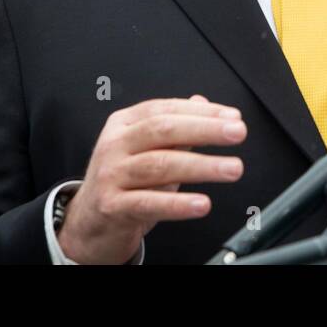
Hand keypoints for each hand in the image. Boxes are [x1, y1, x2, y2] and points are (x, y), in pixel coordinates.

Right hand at [57, 95, 246, 263]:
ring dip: (202, 166)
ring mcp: (111, 175)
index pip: (166, 109)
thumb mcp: (147, 150)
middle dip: (205, 129)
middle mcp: (115, 145)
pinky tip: (202, 203)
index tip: (233, 117)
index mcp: (124, 124)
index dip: (202, 112)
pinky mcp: (111, 207)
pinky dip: (178, 204)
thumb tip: (204, 103)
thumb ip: (176, 128)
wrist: (89, 224)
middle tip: (237, 133)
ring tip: (232, 168)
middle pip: (163, 130)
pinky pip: (148, 203)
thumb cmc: (124, 183)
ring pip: (160, 164)